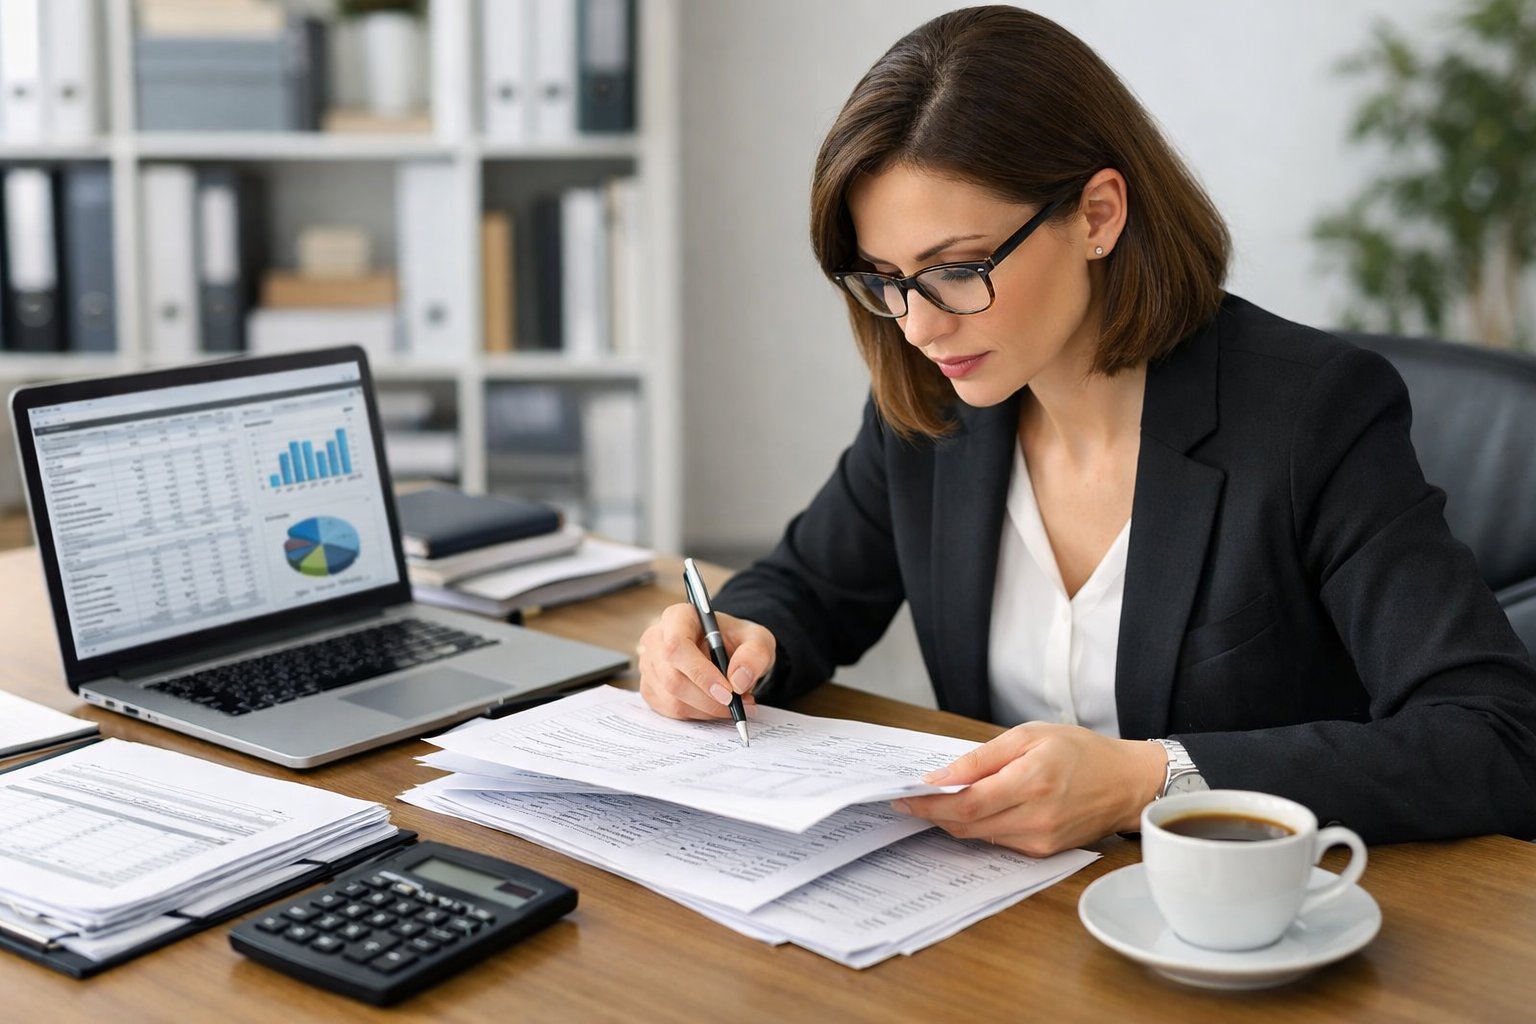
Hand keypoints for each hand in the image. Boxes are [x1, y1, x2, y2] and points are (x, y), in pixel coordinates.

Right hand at [637, 602, 775, 720]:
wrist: (727, 650)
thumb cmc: (737, 640)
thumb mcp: (758, 639)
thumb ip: (754, 655)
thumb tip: (738, 681)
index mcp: (678, 617)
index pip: (677, 645)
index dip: (700, 672)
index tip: (728, 691)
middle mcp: (656, 639)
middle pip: (672, 678)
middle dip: (709, 699)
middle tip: (738, 703)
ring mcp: (649, 666)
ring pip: (672, 699)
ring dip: (707, 710)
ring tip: (734, 704)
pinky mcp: (650, 688)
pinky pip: (671, 711)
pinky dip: (698, 715)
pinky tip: (716, 706)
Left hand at [893, 723, 1166, 856]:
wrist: (1127, 784)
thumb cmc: (1081, 751)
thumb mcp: (1029, 736)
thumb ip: (982, 758)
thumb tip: (941, 776)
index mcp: (1031, 782)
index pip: (966, 803)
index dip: (929, 804)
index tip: (902, 797)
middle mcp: (1036, 818)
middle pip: (966, 824)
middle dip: (932, 813)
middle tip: (908, 799)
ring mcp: (1040, 840)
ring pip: (978, 836)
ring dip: (952, 820)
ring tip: (935, 801)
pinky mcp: (1044, 852)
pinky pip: (998, 841)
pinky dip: (978, 827)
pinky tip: (972, 810)